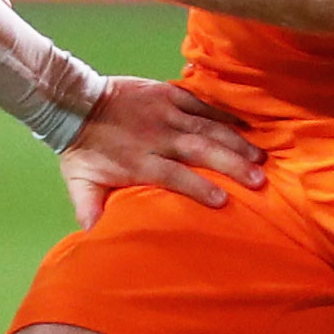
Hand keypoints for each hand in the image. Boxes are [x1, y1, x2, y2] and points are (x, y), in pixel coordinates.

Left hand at [57, 77, 265, 227]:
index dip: (198, 187)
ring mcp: (164, 113)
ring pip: (206, 127)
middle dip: (230, 164)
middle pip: (199, 150)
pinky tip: (245, 126)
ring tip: (260, 157)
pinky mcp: (166, 93)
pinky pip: (200, 103)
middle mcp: (156, 137)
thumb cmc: (80, 149)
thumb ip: (90, 211)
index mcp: (139, 161)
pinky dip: (223, 114)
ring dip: (235, 142)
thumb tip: (93, 240)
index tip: (223, 200)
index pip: (174, 175)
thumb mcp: (80, 184)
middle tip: (258, 179)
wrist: (73, 101)